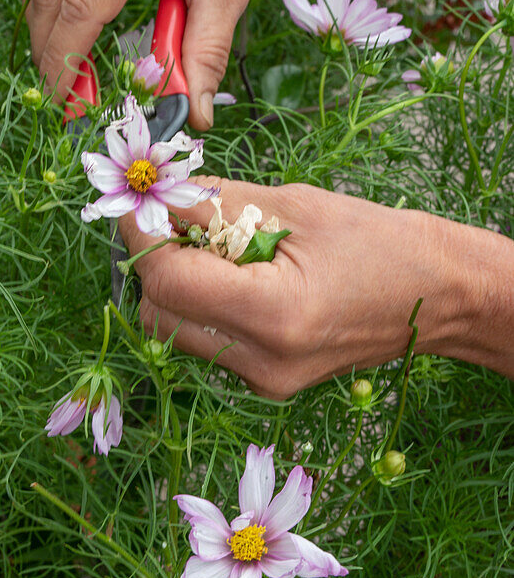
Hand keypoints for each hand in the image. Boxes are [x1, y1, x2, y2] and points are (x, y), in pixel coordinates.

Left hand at [120, 180, 513, 397]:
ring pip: (173, 330)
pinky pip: (204, 339)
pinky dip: (201, 302)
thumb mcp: (293, 204)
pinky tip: (232, 272)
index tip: (141, 200)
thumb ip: (215, 202)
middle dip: (152, 259)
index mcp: (274, 315)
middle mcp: (261, 362)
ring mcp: (262, 381)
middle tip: (173, 217)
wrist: (437, 296)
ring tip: (210, 243)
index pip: (168, 281)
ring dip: (173, 282)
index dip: (142, 236)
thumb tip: (155, 195)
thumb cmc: (377, 240)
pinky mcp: (265, 383)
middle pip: (157, 313)